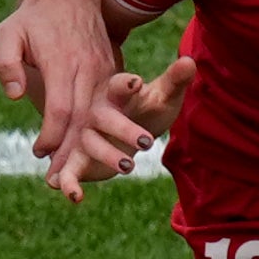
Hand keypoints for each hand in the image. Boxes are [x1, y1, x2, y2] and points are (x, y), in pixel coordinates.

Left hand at [0, 0, 118, 170]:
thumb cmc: (32, 17)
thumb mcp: (8, 33)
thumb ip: (6, 64)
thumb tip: (14, 95)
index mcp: (63, 61)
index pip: (61, 108)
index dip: (52, 135)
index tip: (40, 153)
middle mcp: (88, 68)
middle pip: (83, 118)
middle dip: (72, 151)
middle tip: (60, 180)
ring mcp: (103, 70)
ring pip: (98, 116)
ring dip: (90, 145)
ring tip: (80, 174)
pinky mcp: (110, 72)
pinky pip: (106, 106)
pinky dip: (98, 129)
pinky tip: (89, 148)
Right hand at [49, 55, 194, 200]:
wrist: (125, 132)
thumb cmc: (146, 110)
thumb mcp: (162, 97)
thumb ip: (175, 81)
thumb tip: (190, 62)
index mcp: (113, 94)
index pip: (117, 85)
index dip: (125, 84)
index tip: (137, 82)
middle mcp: (94, 114)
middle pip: (104, 118)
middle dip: (123, 129)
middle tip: (148, 142)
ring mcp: (83, 137)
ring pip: (90, 144)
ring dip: (107, 155)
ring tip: (130, 166)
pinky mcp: (77, 160)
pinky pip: (68, 172)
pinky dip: (68, 183)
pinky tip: (75, 196)